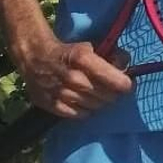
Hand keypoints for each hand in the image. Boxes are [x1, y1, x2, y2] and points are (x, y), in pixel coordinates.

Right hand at [12, 37, 132, 118]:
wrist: (35, 57)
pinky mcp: (51, 105)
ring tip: (95, 93)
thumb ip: (113, 55)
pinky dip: (84, 110)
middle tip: (110, 88)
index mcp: (83, 59)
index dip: (125, 84)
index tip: (127, 84)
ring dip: (99, 101)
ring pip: (95, 106)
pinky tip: (82, 101)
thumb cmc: (68, 52)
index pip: (115, 80)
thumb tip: (128, 67)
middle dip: (113, 93)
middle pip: (107, 96)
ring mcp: (61, 93)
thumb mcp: (92, 47)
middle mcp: (73, 77)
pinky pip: (79, 115)